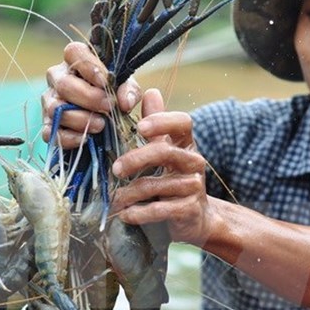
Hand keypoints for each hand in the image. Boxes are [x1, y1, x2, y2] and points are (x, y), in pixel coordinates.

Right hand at [41, 42, 141, 148]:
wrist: (104, 116)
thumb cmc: (113, 93)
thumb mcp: (125, 87)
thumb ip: (129, 91)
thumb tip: (124, 103)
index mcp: (75, 60)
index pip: (74, 53)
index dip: (89, 66)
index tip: (106, 81)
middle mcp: (58, 78)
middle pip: (64, 84)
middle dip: (89, 97)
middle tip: (108, 107)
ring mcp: (50, 101)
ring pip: (56, 109)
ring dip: (80, 119)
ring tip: (100, 125)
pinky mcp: (47, 124)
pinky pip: (51, 132)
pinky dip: (68, 138)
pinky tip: (85, 139)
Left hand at [111, 89, 213, 245]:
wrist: (195, 218)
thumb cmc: (172, 180)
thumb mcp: (164, 150)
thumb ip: (156, 124)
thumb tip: (150, 91)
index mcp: (186, 143)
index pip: (183, 122)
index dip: (163, 121)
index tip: (141, 127)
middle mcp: (194, 161)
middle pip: (165, 152)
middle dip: (136, 159)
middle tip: (115, 169)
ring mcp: (193, 186)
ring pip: (158, 184)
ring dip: (130, 193)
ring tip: (114, 199)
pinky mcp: (189, 209)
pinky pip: (161, 209)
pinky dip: (139, 213)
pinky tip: (126, 214)